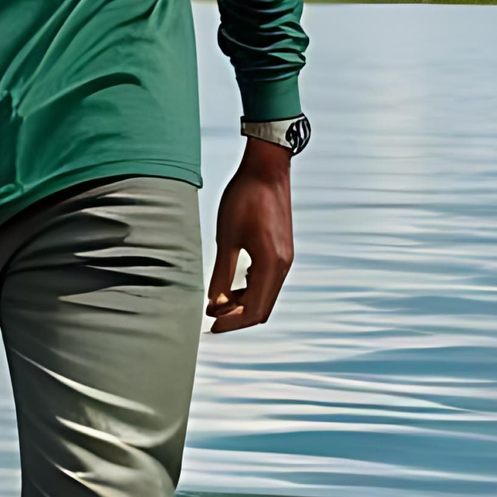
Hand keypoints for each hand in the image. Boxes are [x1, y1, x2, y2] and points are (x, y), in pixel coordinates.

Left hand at [206, 138, 293, 334]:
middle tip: (211, 319)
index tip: (210, 327)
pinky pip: (268, 280)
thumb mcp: (227, 238)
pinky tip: (232, 285)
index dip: (232, 323)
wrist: (266, 169)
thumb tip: (215, 304)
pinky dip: (251, 288)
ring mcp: (285, 257)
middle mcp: (283, 265)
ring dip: (243, 303)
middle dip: (237, 317)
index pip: (253, 310)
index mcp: (271, 265)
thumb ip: (221, 274)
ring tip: (217, 303)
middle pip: (262, 307)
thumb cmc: (245, 198)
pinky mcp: (283, 249)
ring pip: (266, 294)